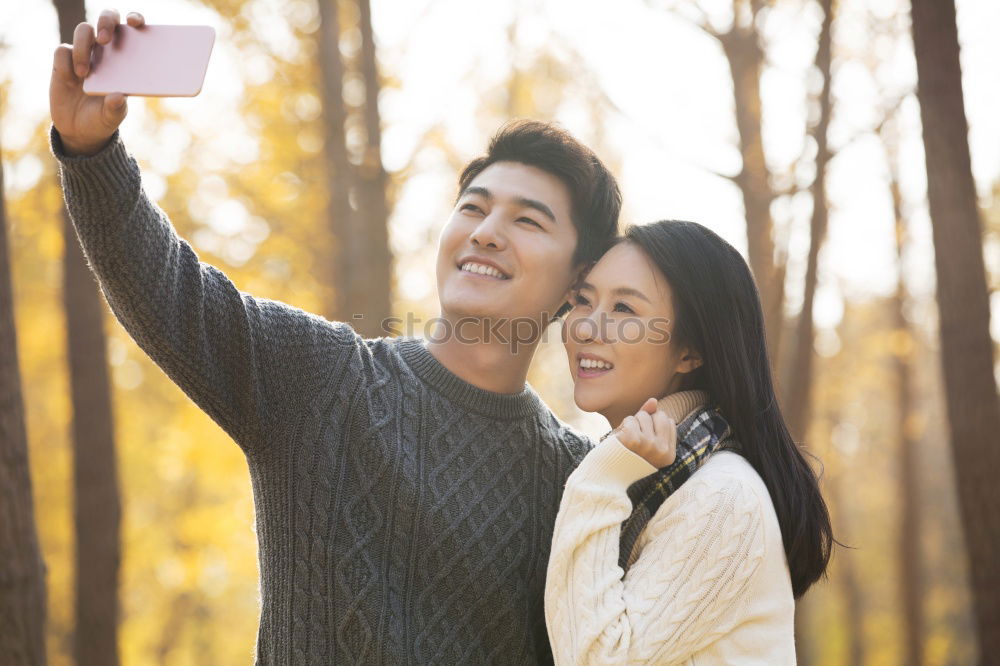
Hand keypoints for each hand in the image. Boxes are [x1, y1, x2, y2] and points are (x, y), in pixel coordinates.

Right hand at [50, 9, 145, 156]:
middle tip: (105, 39)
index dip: (135, 18)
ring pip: (83, 30)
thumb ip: (116, 108)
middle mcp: (106, 51)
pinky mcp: (63, 60)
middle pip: (107, 20)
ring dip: (83, 48)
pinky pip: (63, 51)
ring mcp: (84, 53)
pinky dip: (66, 63)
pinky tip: (70, 80)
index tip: (135, 22)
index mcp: (126, 59)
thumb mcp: (112, 117)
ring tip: (83, 74)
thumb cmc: (103, 118)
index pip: (133, 30)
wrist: (80, 130)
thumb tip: (118, 97)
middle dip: (106, 21)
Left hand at [615, 397, 676, 467]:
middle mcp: (662, 450)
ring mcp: (649, 445)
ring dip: (632, 424)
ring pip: (644, 415)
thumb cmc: (627, 456)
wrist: (607, 475)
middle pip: (660, 415)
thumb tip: (653, 400)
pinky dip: (623, 426)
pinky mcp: (633, 439)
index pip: (669, 422)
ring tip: (627, 441)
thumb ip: (650, 420)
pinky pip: (630, 419)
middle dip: (646, 421)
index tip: (645, 442)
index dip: (654, 426)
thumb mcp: (643, 440)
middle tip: (636, 440)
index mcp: (669, 454)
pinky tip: (620, 439)